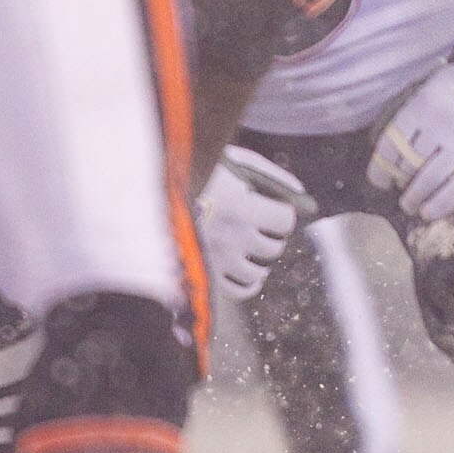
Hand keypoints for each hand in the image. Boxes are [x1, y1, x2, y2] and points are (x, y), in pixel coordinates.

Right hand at [196, 145, 313, 300]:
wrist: (153, 189)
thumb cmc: (200, 170)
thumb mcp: (236, 162)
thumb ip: (271, 175)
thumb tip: (300, 192)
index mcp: (241, 208)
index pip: (284, 221)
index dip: (285, 213)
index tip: (277, 207)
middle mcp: (232, 238)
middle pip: (273, 248)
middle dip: (273, 236)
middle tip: (264, 224)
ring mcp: (218, 259)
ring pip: (258, 273)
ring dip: (263, 261)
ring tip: (256, 247)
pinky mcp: (205, 272)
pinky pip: (239, 290)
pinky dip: (251, 284)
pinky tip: (251, 271)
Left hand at [369, 55, 453, 219]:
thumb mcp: (434, 83)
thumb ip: (413, 110)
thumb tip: (391, 150)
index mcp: (425, 102)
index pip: (393, 142)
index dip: (381, 166)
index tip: (378, 181)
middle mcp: (444, 123)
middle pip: (410, 162)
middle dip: (400, 182)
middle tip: (399, 194)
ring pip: (432, 177)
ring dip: (416, 196)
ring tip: (412, 206)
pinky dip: (443, 202)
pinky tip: (431, 212)